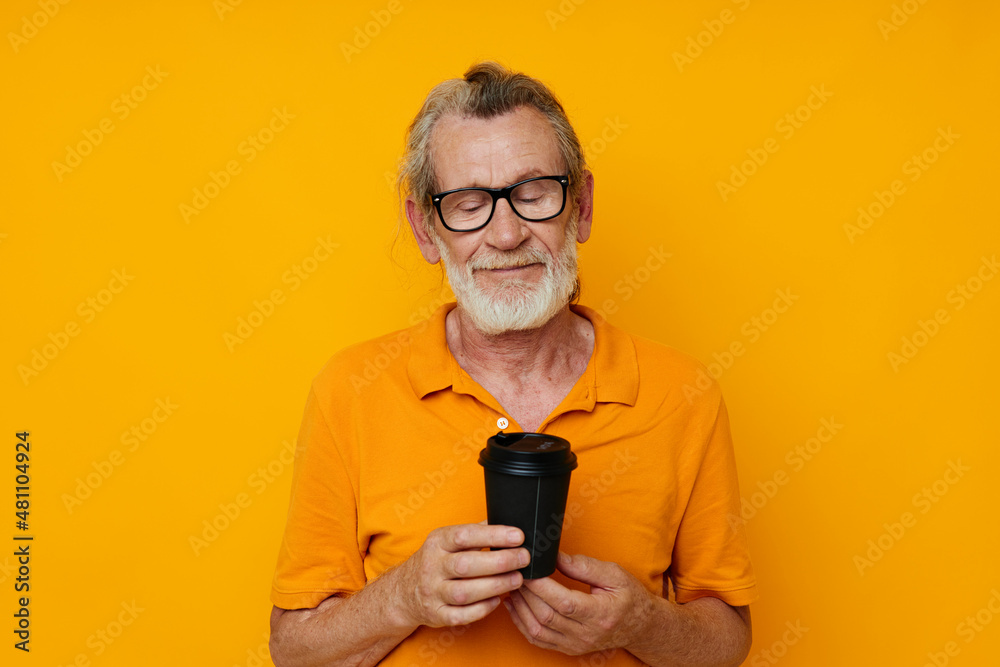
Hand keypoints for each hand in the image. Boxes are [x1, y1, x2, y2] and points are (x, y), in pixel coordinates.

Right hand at [396, 522, 529, 628]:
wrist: (404, 590)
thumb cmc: (436, 560)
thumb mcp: (447, 540)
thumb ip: (475, 532)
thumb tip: (506, 521)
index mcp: (437, 542)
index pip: (465, 536)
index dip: (493, 535)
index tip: (518, 536)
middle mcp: (431, 567)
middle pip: (466, 565)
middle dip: (500, 562)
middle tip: (524, 558)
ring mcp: (432, 592)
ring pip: (464, 592)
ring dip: (495, 586)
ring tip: (517, 579)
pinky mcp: (436, 614)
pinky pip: (461, 616)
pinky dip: (482, 609)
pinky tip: (498, 600)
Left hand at [504, 551, 655, 655]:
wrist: (640, 627)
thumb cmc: (629, 597)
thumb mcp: (613, 574)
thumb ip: (583, 566)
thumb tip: (554, 556)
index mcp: (600, 614)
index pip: (563, 602)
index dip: (541, 585)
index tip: (528, 567)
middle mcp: (586, 634)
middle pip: (546, 615)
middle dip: (526, 592)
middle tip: (516, 572)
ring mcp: (575, 645)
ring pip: (537, 630)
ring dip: (520, 607)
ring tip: (513, 585)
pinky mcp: (568, 649)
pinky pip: (537, 640)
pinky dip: (521, 623)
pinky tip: (515, 605)